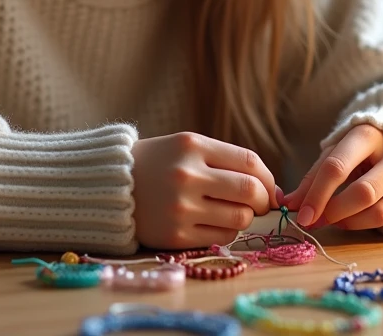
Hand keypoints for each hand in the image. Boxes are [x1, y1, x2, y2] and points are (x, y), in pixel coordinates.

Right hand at [131, 132, 276, 249]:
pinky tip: (214, 222)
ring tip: (233, 212)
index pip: (249, 162)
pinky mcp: (176, 235)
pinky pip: (222, 237)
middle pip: (250, 191)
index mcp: (192, 146)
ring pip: (239, 218)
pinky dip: (227, 231)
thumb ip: (225, 161)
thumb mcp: (186, 147)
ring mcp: (181, 207)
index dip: (268, 178)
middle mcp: (187, 175)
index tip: (269, 187)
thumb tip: (271, 188)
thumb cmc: (158, 164)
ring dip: (245, 217)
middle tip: (261, 204)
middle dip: (264, 201)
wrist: (112, 187)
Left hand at [282, 124, 382, 230]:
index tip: (300, 214)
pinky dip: (364, 224)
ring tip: (331, 221)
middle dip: (332, 211)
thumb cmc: (368, 145)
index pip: (337, 166)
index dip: (316, 193)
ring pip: (377, 210)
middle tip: (312, 222)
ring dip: (347, 221)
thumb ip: (316, 173)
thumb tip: (289, 203)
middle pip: (361, 192)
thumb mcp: (341, 149)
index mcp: (368, 135)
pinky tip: (349, 221)